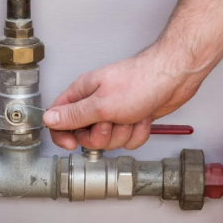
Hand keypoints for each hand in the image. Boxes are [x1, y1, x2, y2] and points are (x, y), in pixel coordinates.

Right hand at [43, 45, 202, 150]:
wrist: (174, 78)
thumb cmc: (140, 82)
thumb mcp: (101, 104)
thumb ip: (73, 115)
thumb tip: (48, 120)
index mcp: (83, 93)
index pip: (59, 118)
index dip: (62, 134)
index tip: (73, 144)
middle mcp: (96, 102)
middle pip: (85, 135)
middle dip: (102, 136)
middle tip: (111, 122)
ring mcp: (115, 111)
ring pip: (109, 140)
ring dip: (123, 133)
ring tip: (132, 116)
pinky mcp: (132, 118)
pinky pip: (128, 139)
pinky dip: (138, 132)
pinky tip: (144, 117)